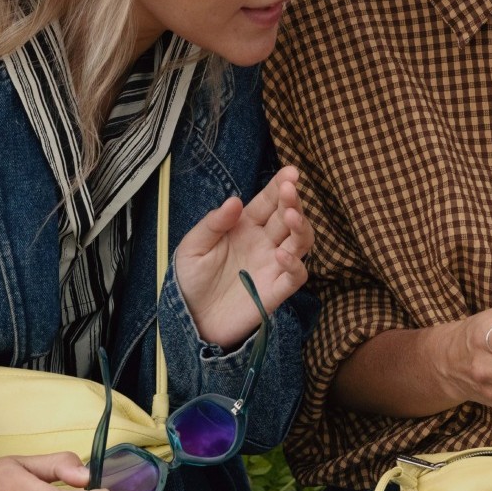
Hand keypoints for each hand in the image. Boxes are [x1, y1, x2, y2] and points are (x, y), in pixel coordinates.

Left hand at [174, 166, 312, 346]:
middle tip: (291, 190)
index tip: (290, 172)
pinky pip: (296, 275)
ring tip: (292, 216)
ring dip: (301, 227)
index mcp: (245, 226)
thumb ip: (213, 224)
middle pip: (288, 217)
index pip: (268, 201)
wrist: (190, 318)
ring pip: (300, 242)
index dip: (281, 186)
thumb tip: (235, 201)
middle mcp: (264, 242)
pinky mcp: (276, 290)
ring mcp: (273, 265)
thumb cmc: (190, 279)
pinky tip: (282, 253)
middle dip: (292, 201)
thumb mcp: (192, 247)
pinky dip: (295, 263)